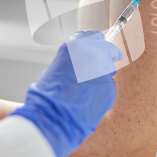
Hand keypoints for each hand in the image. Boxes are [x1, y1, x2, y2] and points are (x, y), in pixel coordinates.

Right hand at [11, 30, 121, 156]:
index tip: (96, 47)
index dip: (94, 43)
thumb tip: (76, 67)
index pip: (92, 36)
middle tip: (96, 70)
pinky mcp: (110, 88)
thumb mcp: (52, 71)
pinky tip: (89, 102)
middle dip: (103, 58)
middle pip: (106, 50)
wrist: (52, 121)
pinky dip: (102, 93)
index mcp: (74, 46)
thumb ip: (69, 63)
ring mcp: (103, 71)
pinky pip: (109, 88)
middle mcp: (91, 54)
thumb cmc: (46, 98)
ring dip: (101, 78)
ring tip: (86, 93)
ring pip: (108, 71)